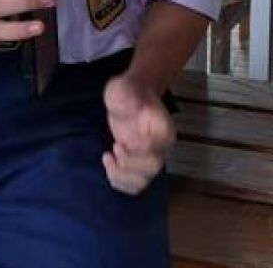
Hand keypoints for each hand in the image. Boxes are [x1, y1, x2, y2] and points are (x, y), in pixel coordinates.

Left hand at [102, 75, 174, 194]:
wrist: (132, 98)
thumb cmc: (128, 93)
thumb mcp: (122, 87)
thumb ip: (124, 92)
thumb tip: (128, 103)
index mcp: (163, 128)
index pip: (157, 147)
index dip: (137, 148)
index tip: (121, 140)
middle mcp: (162, 146)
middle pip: (153, 167)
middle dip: (129, 163)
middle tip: (115, 147)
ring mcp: (151, 158)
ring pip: (143, 181)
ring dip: (121, 175)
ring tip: (109, 157)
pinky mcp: (140, 166)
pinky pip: (134, 186)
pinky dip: (119, 181)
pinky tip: (109, 164)